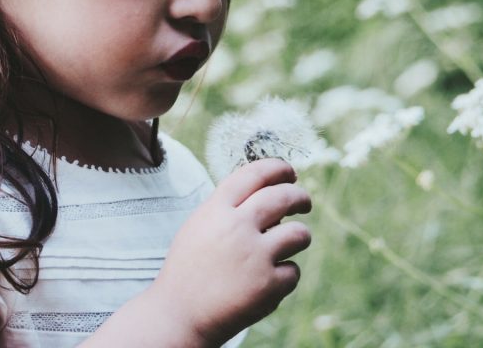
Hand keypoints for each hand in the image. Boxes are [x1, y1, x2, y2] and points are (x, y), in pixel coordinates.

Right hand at [150, 158, 312, 345]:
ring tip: (292, 243)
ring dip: (300, 236)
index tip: (289, 172)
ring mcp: (255, 256)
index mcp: (216, 210)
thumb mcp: (199, 227)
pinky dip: (285, 276)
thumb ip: (228, 208)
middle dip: (300, 197)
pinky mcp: (268, 285)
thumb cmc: (189, 269)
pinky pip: (293, 271)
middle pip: (283, 197)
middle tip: (304, 202)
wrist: (179, 314)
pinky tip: (268, 282)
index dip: (278, 168)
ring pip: (299, 234)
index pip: (255, 174)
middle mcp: (237, 227)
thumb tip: (268, 193)